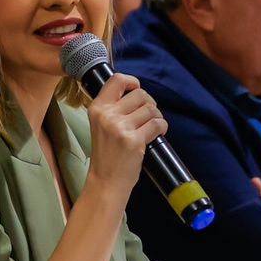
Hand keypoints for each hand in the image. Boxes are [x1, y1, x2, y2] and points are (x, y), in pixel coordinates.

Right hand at [85, 73, 164, 195]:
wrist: (106, 181)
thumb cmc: (107, 155)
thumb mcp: (101, 125)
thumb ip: (113, 108)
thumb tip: (136, 92)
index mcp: (97, 108)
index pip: (117, 80)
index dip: (132, 81)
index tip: (136, 90)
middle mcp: (107, 115)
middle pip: (140, 94)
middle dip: (149, 104)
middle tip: (146, 117)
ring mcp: (120, 128)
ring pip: (151, 109)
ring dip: (156, 117)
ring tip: (151, 127)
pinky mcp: (134, 140)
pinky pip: (157, 124)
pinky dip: (162, 127)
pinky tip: (157, 134)